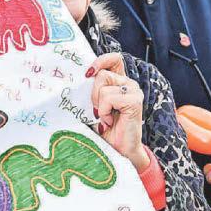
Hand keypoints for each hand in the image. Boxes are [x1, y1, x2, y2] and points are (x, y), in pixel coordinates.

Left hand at [86, 54, 147, 170]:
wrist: (117, 151)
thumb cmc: (104, 129)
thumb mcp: (94, 106)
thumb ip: (91, 91)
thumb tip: (76, 79)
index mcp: (119, 82)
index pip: (113, 59)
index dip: (100, 61)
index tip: (88, 74)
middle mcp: (128, 83)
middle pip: (101, 74)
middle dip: (93, 94)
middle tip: (97, 111)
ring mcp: (134, 91)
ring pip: (103, 86)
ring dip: (99, 106)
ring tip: (105, 118)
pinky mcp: (134, 101)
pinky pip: (109, 98)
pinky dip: (104, 111)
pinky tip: (110, 121)